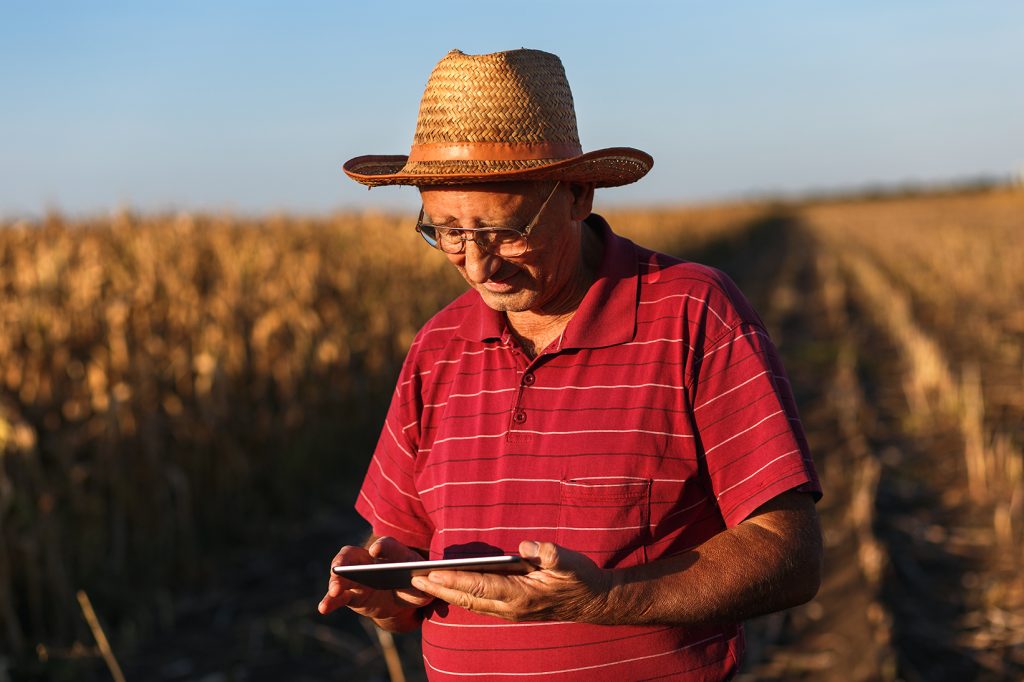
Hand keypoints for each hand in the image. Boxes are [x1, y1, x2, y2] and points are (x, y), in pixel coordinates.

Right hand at [318, 536, 433, 630]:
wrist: (403, 598)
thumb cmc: (414, 583)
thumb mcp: (422, 582)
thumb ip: (424, 581)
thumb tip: (425, 583)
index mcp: (391, 552)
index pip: (386, 545)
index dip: (382, 547)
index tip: (376, 551)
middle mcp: (367, 559)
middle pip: (352, 555)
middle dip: (345, 561)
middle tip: (340, 568)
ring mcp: (356, 576)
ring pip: (341, 575)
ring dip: (335, 581)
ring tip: (334, 591)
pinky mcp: (350, 594)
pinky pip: (337, 597)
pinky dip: (328, 602)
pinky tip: (323, 608)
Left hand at [410, 540, 614, 623]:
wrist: (594, 601)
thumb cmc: (580, 577)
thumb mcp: (568, 561)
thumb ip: (547, 553)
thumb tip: (524, 546)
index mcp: (521, 595)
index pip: (478, 586)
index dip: (452, 580)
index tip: (430, 574)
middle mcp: (511, 607)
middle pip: (467, 599)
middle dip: (439, 589)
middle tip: (412, 579)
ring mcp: (511, 612)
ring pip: (471, 604)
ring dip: (446, 594)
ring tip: (424, 583)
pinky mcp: (513, 610)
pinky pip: (481, 604)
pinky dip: (461, 597)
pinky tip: (450, 589)